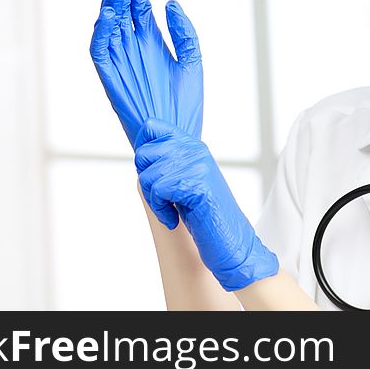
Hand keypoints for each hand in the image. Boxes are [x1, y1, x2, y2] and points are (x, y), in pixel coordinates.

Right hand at [89, 0, 203, 148]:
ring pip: (109, 23)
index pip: (139, 3)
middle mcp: (132, 47)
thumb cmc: (185, 105)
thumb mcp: (192, 62)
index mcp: (151, 41)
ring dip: (111, 0)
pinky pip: (100, 50)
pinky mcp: (109, 77)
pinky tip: (111, 12)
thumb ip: (183, 32)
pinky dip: (102, 31)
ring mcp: (119, 60)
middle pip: (122, 7)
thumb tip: (169, 2)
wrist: (177, 139)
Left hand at [134, 117, 279, 291]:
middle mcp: (194, 149)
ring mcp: (197, 164)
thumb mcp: (183, 181)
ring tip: (171, 211)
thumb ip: (166, 163)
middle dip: (146, 182)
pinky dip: (161, 211)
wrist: (230, 241)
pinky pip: (159, 190)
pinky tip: (174, 219)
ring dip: (154, 201)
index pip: (152, 127)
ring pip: (148, 175)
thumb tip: (139, 153)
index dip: (143, 150)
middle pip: (144, 154)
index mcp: (192, 145)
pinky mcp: (196, 182)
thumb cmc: (204, 214)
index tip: (151, 173)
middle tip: (163, 199)